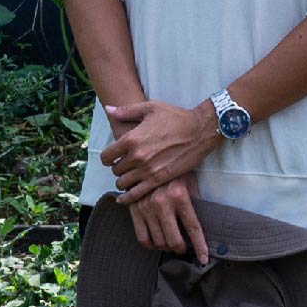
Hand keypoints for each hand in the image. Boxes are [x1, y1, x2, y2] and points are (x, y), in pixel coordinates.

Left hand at [102, 98, 223, 200]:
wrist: (200, 130)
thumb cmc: (176, 117)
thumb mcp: (150, 108)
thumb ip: (127, 111)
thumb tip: (109, 109)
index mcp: (131, 139)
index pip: (106, 156)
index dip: (107, 158)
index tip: (112, 158)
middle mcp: (137, 156)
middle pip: (115, 170)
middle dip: (117, 168)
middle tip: (125, 166)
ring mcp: (148, 170)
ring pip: (123, 183)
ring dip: (123, 181)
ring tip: (129, 178)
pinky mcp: (159, 179)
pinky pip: (136, 194)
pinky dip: (128, 198)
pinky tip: (125, 198)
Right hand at [128, 175, 210, 261]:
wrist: (146, 158)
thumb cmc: (173, 171)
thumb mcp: (189, 182)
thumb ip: (195, 202)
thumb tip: (204, 223)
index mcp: (179, 196)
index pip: (193, 228)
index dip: (199, 246)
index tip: (204, 259)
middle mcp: (162, 203)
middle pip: (174, 240)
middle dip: (181, 249)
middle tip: (184, 248)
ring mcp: (146, 207)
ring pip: (158, 241)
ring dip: (167, 247)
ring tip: (171, 243)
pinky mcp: (134, 210)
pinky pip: (142, 238)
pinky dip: (152, 245)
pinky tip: (157, 242)